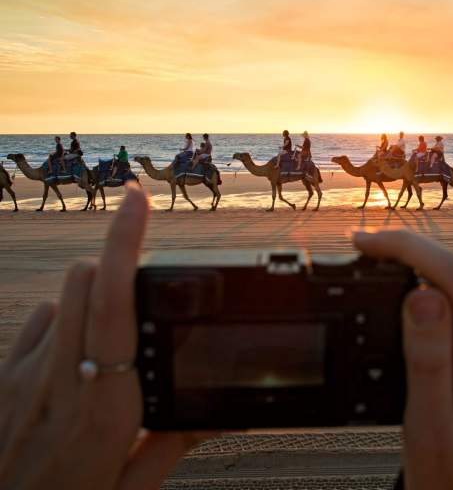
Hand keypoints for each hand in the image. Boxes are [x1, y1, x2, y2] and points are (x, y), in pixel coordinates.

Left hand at [0, 183, 201, 489]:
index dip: (124, 241)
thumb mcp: (132, 485)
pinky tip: (77, 345)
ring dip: (94, 289)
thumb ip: (176, 442)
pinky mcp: (5, 376)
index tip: (137, 199)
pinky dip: (65, 316)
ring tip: (115, 320)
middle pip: (85, 278)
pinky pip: (40, 318)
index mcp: (107, 404)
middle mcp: (65, 376)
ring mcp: (28, 373)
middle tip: (143, 276)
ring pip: (64, 292)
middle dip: (116, 260)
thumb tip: (222, 412)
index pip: (116, 300)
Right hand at [354, 229, 452, 489]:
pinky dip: (428, 291)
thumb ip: (429, 361)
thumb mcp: (429, 429)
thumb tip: (421, 295)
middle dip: (409, 252)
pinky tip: (403, 297)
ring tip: (376, 264)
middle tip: (361, 249)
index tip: (365, 243)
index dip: (410, 247)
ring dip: (417, 268)